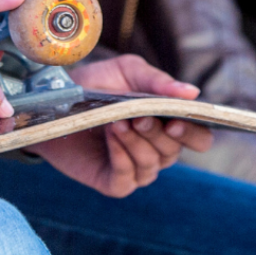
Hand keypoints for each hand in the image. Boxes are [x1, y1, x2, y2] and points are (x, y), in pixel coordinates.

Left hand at [37, 54, 213, 197]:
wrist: (56, 101)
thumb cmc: (97, 84)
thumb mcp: (126, 72)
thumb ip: (158, 82)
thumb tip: (192, 92)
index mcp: (168, 124)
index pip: (198, 138)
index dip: (193, 134)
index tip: (176, 122)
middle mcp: (157, 149)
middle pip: (174, 152)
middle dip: (158, 135)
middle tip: (139, 118)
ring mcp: (136, 167)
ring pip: (151, 165)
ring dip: (135, 143)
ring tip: (117, 122)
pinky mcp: (113, 181)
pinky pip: (127, 179)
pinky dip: (121, 158)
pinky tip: (111, 138)